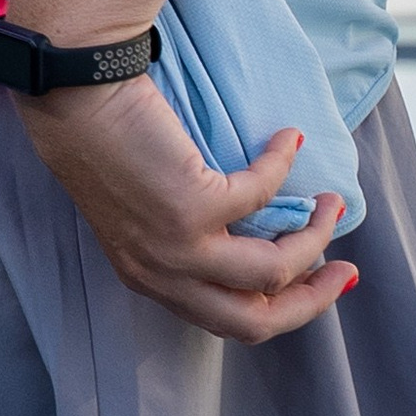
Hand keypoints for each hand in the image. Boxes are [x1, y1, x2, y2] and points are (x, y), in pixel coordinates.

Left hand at [13, 72, 356, 344]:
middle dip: (313, 299)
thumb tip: (257, 230)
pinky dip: (281, 166)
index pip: (229, 322)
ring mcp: (176, 247)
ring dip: (314, 237)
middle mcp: (161, 276)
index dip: (283, 309)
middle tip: (344, 270)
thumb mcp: (142, 206)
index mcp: (149, 279)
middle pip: (257, 321)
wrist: (70, 93)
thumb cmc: (104, 134)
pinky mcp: (190, 208)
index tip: (319, 279)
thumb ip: (188, 232)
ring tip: (331, 201)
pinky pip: (262, 195)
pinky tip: (287, 140)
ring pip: (273, 271)